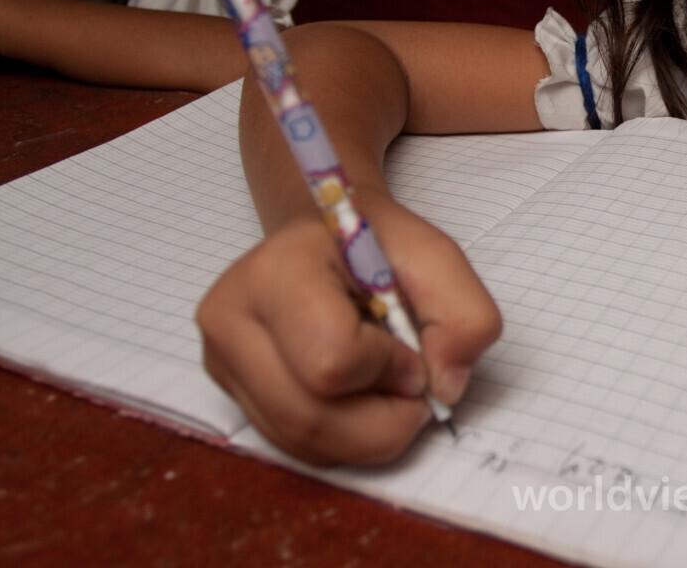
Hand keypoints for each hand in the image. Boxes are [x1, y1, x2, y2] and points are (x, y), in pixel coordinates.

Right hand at [198, 195, 500, 463]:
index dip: (391, 369)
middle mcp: (231, 318)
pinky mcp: (230, 391)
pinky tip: (356, 394)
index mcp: (277, 271)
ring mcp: (221, 360)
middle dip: (383, 416)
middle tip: (408, 379)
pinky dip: (343, 435)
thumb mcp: (437, 257)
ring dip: (367, 431)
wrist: (326, 237)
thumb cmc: (377, 245)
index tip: (411, 345)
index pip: (332, 361)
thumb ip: (465, 316)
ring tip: (385, 383)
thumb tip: (444, 387)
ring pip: (303, 443)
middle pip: (311, 419)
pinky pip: (295, 448)